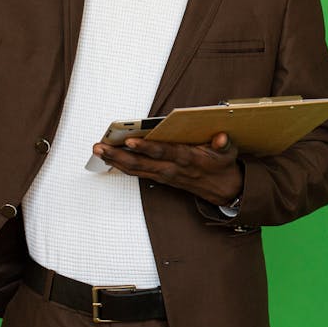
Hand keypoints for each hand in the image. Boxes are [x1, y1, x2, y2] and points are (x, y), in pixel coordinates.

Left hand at [93, 132, 243, 205]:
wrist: (224, 189)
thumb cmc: (222, 165)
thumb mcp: (228, 152)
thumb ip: (224, 144)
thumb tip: (221, 137)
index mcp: (187, 159)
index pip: (163, 152)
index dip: (146, 147)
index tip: (130, 141)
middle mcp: (172, 168)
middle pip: (141, 163)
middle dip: (118, 155)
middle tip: (100, 147)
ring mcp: (164, 175)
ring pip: (135, 169)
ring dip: (115, 160)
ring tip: (98, 150)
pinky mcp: (161, 177)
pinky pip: (138, 172)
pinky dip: (122, 165)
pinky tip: (110, 158)